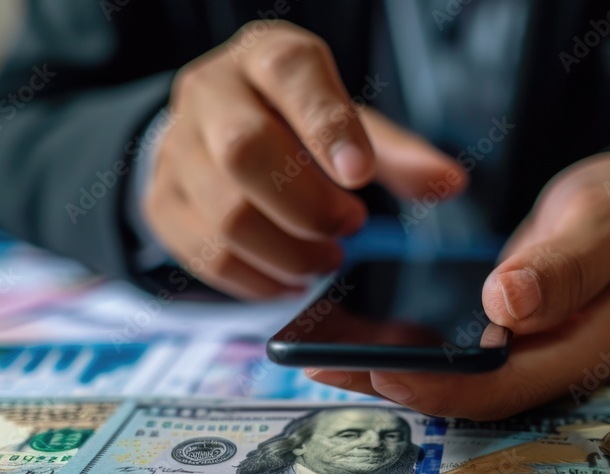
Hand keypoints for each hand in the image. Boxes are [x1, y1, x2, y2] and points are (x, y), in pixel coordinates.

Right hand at [144, 21, 466, 297]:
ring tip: (325, 258)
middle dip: (308, 208)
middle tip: (348, 228)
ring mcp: (176, 148)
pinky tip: (288, 277)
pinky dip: (258, 280)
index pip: (292, 76)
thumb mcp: (345, 119)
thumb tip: (448, 184)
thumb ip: (395, 152)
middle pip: (244, 152)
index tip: (361, 174)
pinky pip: (206, 256)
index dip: (328, 127)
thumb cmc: (290, 121)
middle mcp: (210, 93)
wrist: (208, 125)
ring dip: (290, 254)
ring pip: (226, 216)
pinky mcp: (161, 201)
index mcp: (265, 58)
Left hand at [307, 152, 609, 418]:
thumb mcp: (607, 222)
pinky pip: (443, 354)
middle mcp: (541, 366)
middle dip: (390, 386)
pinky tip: (351, 336)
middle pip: (461, 395)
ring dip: (382, 373)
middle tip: (320, 367)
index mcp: (576, 351)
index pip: (502, 387)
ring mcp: (518, 355)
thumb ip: (565, 264)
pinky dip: (397, 349)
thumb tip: (507, 305)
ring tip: (316, 357)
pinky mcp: (498, 336)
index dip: (440, 387)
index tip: (384, 372)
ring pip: (445, 379)